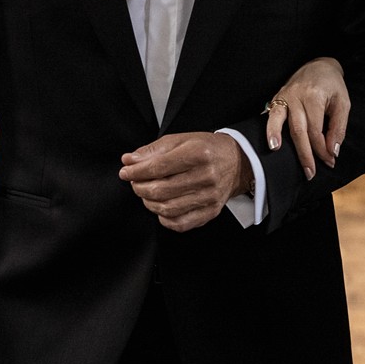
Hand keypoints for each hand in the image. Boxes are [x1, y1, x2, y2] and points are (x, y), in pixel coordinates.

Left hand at [118, 132, 252, 231]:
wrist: (238, 162)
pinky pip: (180, 223)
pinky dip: (164, 218)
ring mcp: (209, 196)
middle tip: (136, 182)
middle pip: (161, 189)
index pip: (158, 167)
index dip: (136, 171)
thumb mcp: (181, 140)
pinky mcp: (211, 211)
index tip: (126, 172)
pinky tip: (162, 207)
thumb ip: (153, 150)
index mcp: (198, 153)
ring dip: (149, 202)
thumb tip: (129, 161)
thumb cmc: (208, 149)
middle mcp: (206, 176)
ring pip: (167, 208)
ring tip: (147, 194)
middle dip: (140, 187)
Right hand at [264, 57, 349, 179]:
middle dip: (304, 154)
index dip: (322, 149)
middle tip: (310, 173)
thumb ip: (338, 128)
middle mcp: (296, 95)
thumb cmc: (332, 86)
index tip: (329, 161)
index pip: (316, 130)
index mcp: (314, 96)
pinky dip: (268, 128)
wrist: (319, 66)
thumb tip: (332, 151)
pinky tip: (268, 141)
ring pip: (280, 121)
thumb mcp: (343, 104)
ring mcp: (284, 96)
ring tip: (276, 153)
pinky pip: (271, 115)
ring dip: (278, 139)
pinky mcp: (277, 98)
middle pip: (298, 130)